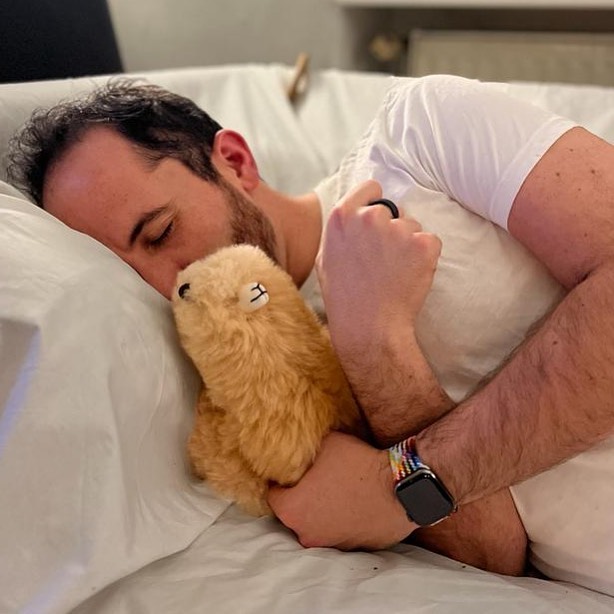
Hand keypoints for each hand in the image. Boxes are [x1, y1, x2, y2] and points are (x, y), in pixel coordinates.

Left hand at [267, 431, 415, 549]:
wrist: (400, 489)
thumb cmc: (358, 465)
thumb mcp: (326, 444)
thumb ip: (306, 452)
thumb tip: (302, 451)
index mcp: (292, 509)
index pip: (273, 496)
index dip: (281, 481)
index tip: (292, 473)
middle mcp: (305, 533)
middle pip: (293, 514)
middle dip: (301, 499)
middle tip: (315, 481)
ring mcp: (329, 544)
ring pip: (316, 525)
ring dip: (322, 512)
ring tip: (337, 492)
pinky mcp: (351, 550)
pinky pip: (339, 533)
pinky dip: (342, 522)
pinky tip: (352, 504)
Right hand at [316, 180, 441, 355]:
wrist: (369, 327)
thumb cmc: (344, 298)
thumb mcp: (326, 258)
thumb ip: (341, 231)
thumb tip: (354, 215)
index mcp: (342, 217)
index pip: (371, 188)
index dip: (375, 203)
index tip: (376, 222)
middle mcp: (370, 217)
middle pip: (391, 210)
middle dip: (390, 229)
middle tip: (382, 259)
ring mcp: (399, 230)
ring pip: (412, 227)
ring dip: (407, 245)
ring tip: (393, 273)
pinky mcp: (423, 244)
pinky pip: (430, 242)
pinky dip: (424, 257)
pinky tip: (409, 276)